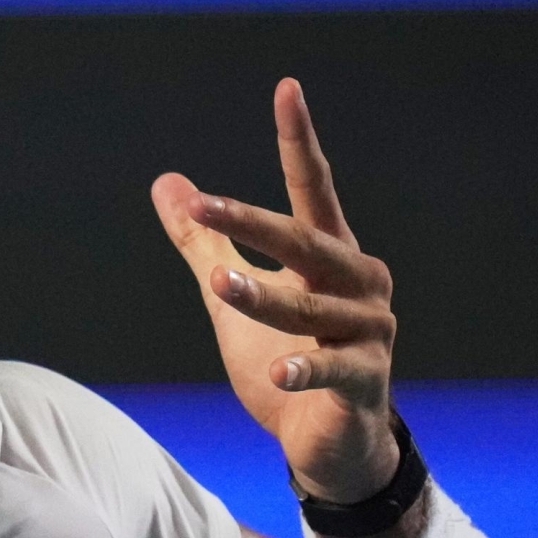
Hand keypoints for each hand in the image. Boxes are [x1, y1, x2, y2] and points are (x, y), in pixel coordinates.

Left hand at [151, 78, 400, 502]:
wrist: (328, 446)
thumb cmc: (286, 366)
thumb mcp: (235, 300)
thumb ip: (205, 247)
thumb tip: (169, 184)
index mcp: (331, 257)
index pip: (313, 189)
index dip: (298, 141)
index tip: (286, 90)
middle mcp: (360, 285)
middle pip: (305, 243)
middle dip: (251, 223)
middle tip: (201, 207)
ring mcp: (369, 335)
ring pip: (310, 309)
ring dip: (263, 297)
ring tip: (220, 285)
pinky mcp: (365, 384)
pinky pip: (333, 371)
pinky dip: (304, 371)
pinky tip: (277, 373)